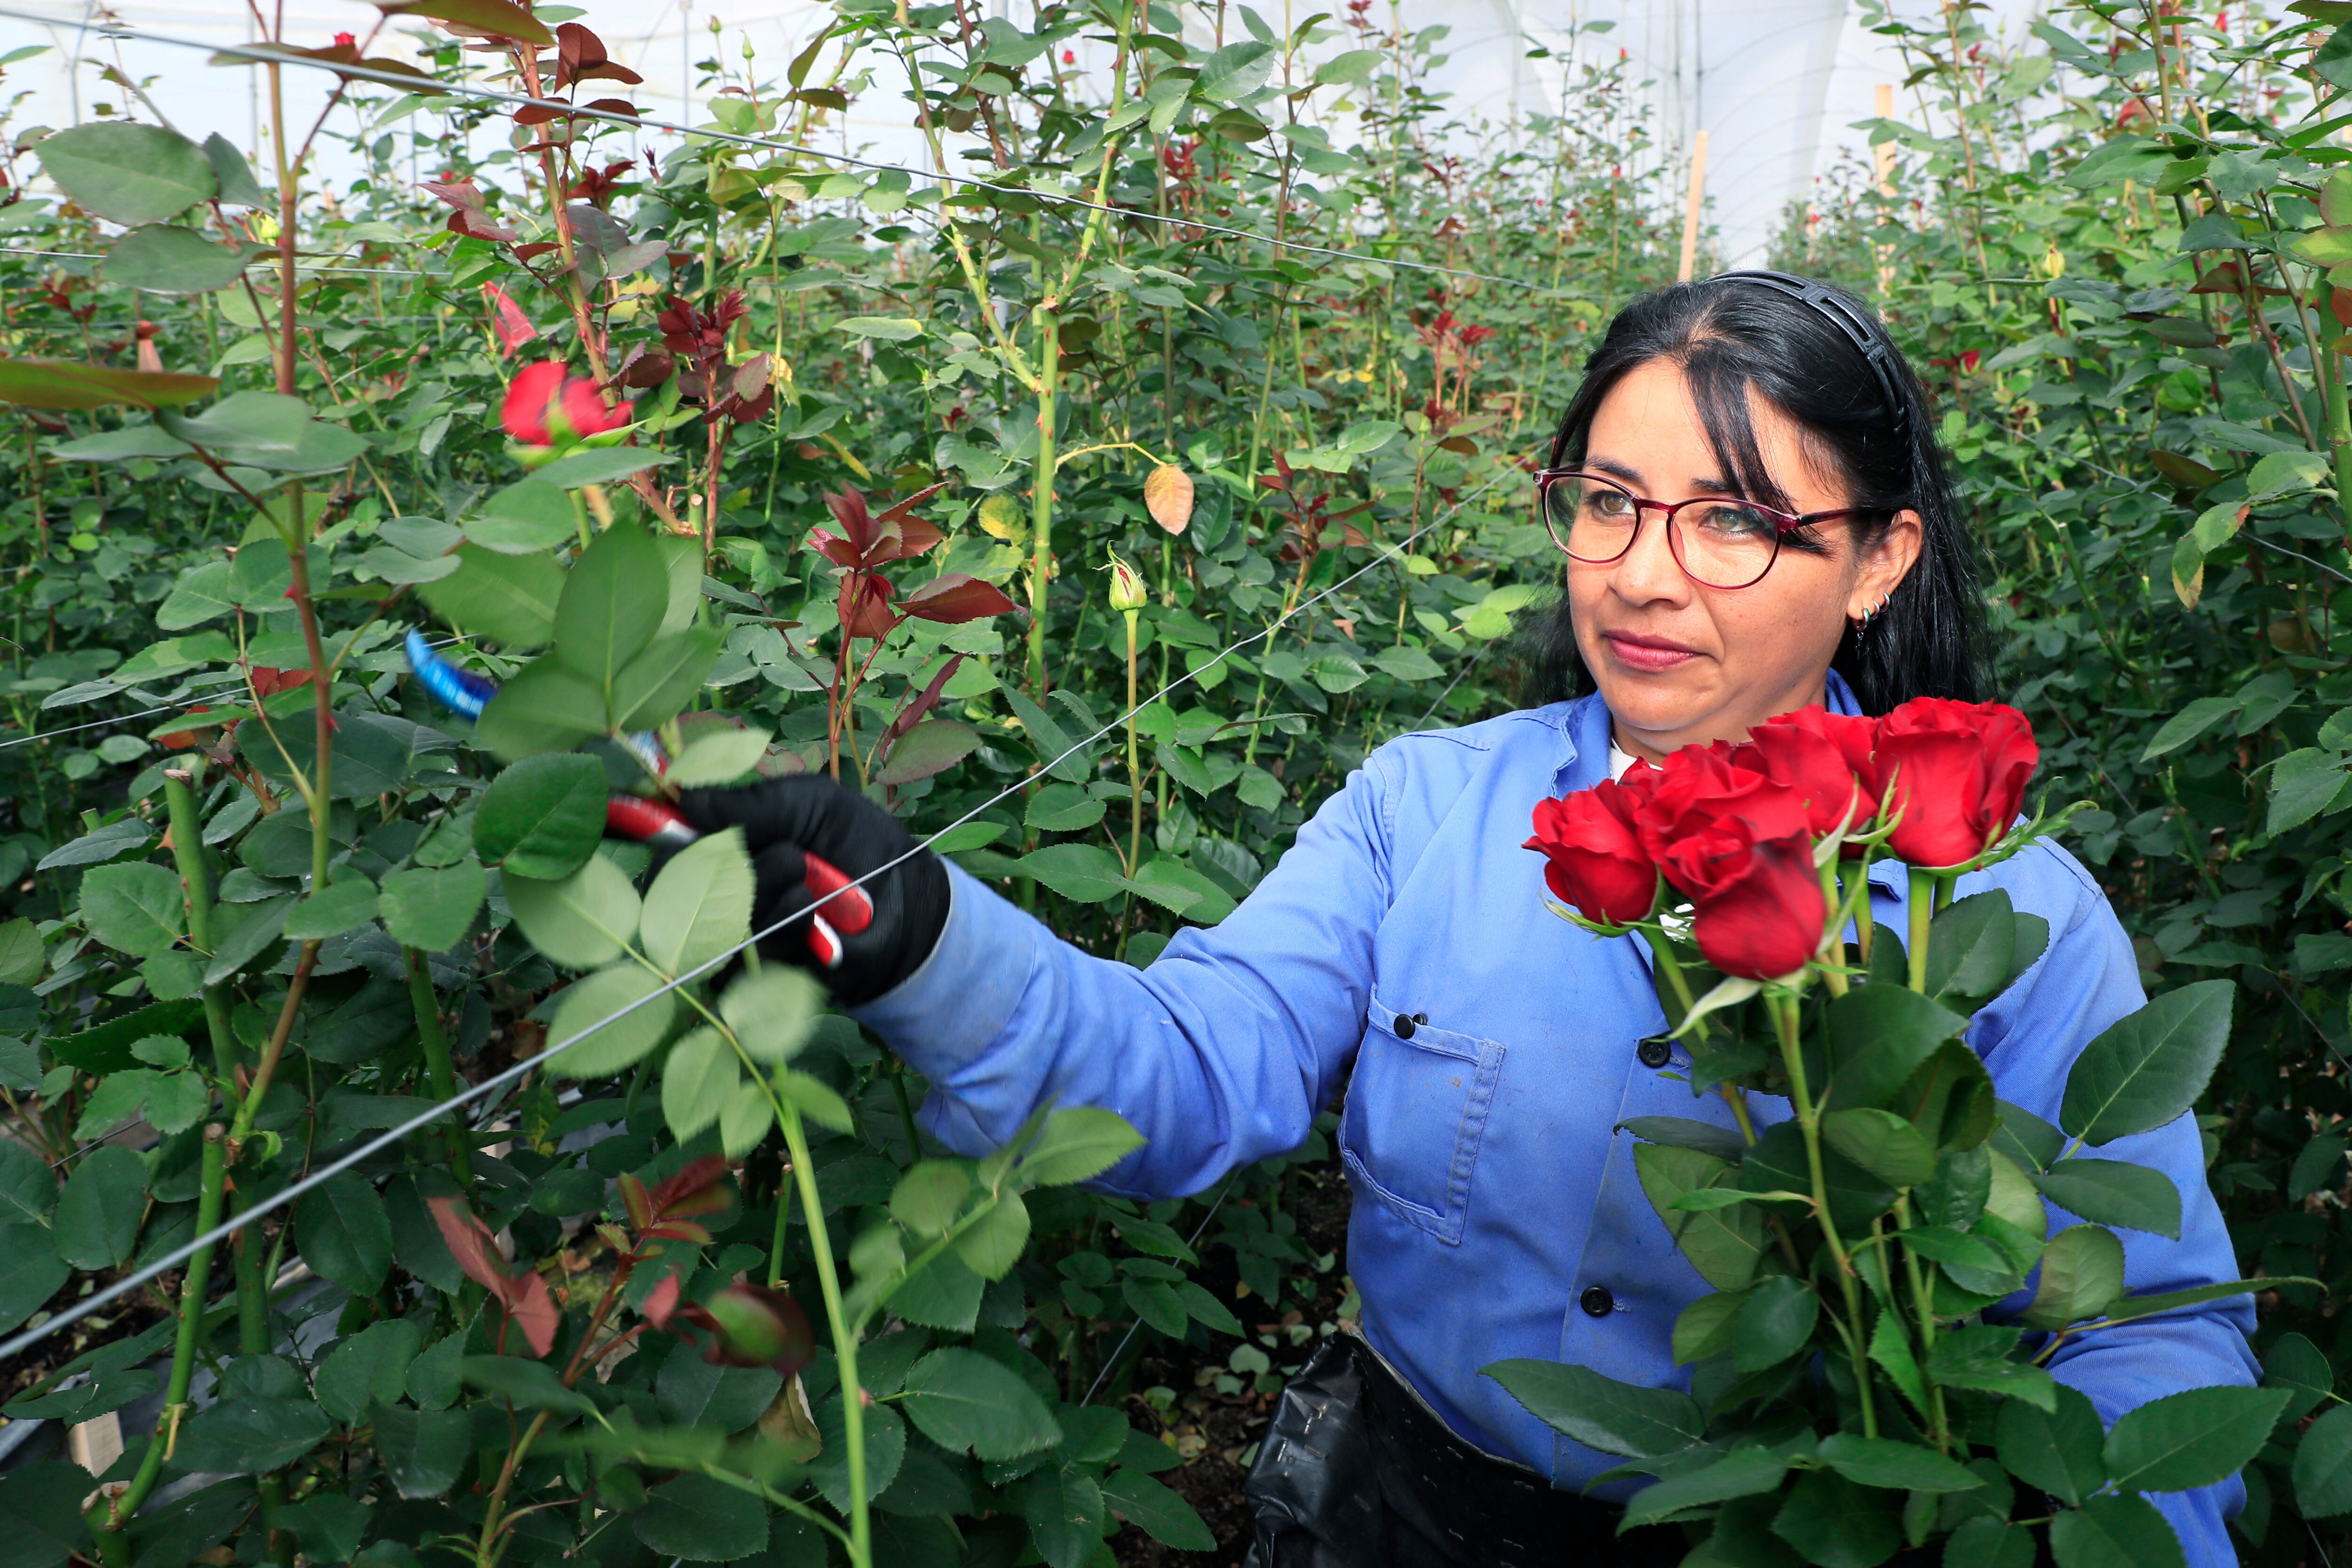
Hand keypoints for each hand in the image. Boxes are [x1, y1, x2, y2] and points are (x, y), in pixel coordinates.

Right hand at [677, 775, 949, 1005]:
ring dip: (771, 895)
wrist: (903, 901)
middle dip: (737, 863)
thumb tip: (688, 799)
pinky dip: (784, 929)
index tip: (680, 821)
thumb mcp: (809, 804)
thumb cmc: (856, 841)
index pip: (664, 840)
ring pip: (713, 915)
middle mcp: (713, 889)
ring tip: (812, 886)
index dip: (661, 829)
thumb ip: (752, 805)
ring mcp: (730, 934)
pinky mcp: (752, 975)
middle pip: (675, 881)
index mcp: (720, 841)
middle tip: (794, 854)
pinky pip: (742, 954)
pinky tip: (815, 922)